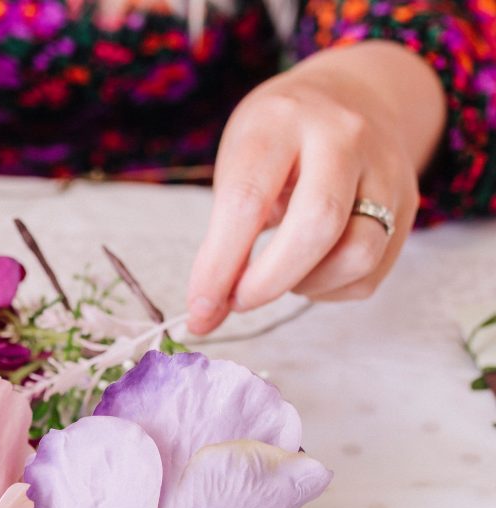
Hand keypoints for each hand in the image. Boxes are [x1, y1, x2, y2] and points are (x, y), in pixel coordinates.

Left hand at [186, 41, 445, 334]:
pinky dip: (331, 289)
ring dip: (307, 285)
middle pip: (316, 226)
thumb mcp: (238, 163)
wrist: (351, 95)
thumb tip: (204, 314)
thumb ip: (220, 236)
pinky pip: (370, 273)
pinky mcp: (408, 203)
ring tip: (280, 275)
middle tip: (237, 301)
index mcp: (281, 120)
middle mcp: (342, 136)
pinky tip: (310, 270)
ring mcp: (385, 168)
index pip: (247, 202)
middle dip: (268, 282)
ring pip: (357, 255)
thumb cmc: (276, 140)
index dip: (219, 266)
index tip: (199, 310)